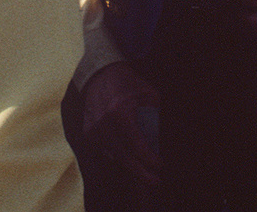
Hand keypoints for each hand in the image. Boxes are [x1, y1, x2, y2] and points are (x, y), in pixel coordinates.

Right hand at [81, 60, 161, 186]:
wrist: (100, 75)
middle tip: (156, 181)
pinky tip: (130, 159)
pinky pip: (106, 152)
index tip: (161, 166)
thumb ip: (158, 116)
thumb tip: (168, 139)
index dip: (150, 159)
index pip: (136, 145)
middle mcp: (103, 124)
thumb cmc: (128, 84)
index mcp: (119, 112)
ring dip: (131, 166)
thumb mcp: (149, 94)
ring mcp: (93, 130)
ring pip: (115, 157)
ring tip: (145, 174)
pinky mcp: (88, 134)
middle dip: (141, 173)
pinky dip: (119, 156)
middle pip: (125, 157)